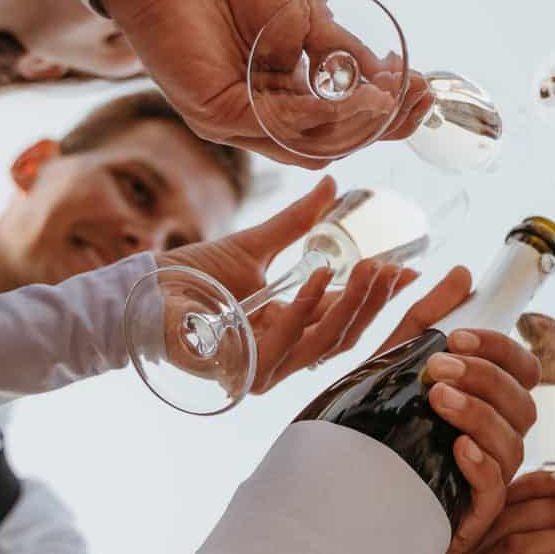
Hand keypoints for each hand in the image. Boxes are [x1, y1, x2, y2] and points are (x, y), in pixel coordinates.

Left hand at [88, 0, 431, 165]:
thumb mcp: (303, 16)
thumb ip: (338, 51)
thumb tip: (387, 79)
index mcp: (283, 95)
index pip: (341, 120)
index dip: (386, 112)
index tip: (424, 88)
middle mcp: (261, 117)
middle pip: (331, 141)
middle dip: (381, 124)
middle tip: (419, 99)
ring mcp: (236, 121)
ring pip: (307, 142)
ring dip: (354, 124)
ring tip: (390, 98)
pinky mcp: (213, 114)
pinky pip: (274, 125)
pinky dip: (316, 114)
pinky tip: (351, 97)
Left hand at [154, 177, 411, 388]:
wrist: (142, 288)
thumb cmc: (191, 275)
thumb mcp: (256, 244)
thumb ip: (297, 222)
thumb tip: (333, 184)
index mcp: (289, 331)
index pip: (344, 321)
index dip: (379, 299)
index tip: (411, 272)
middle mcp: (281, 357)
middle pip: (343, 336)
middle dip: (375, 303)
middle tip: (396, 268)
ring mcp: (262, 368)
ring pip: (322, 342)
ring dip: (349, 303)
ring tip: (369, 267)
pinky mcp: (239, 369)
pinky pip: (282, 342)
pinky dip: (303, 309)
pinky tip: (318, 278)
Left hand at [367, 271, 544, 553]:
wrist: (339, 492)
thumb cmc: (374, 426)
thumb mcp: (394, 364)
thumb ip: (428, 319)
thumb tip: (463, 273)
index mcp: (490, 400)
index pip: (522, 368)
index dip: (498, 348)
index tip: (457, 337)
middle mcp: (499, 436)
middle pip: (523, 402)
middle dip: (484, 378)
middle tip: (437, 367)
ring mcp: (490, 476)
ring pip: (513, 443)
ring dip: (479, 414)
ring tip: (437, 398)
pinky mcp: (473, 514)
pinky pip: (496, 490)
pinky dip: (481, 465)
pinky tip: (457, 447)